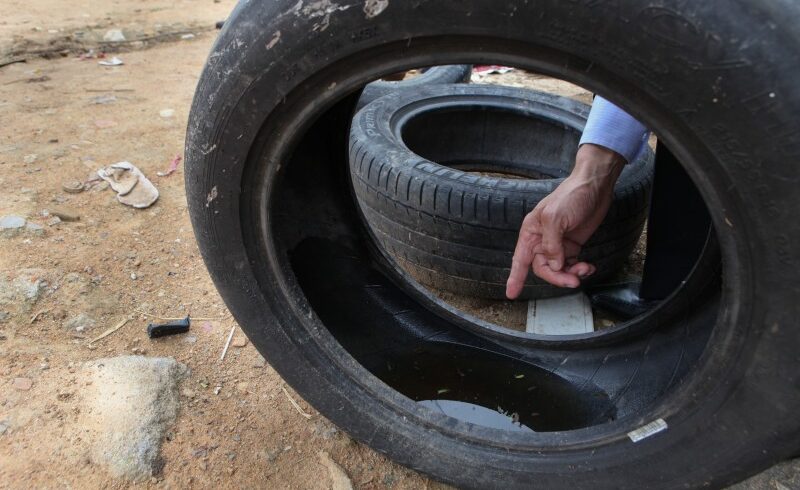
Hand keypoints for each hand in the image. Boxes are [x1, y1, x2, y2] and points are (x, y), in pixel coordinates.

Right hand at [505, 144, 624, 298]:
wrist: (594, 186)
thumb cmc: (571, 196)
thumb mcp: (555, 218)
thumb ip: (551, 244)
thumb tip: (554, 265)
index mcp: (531, 232)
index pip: (520, 260)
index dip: (515, 277)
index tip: (511, 294)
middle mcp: (542, 240)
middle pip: (544, 268)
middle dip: (558, 277)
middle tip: (573, 281)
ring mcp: (558, 243)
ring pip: (559, 268)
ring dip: (571, 273)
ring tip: (585, 269)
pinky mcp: (573, 244)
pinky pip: (572, 264)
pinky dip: (580, 269)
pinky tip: (588, 266)